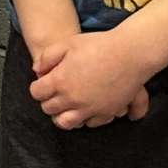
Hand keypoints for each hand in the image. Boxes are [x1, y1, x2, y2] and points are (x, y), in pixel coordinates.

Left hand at [30, 30, 151, 129]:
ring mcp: (89, 108)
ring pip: (66, 123)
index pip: (37, 93)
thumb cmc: (100, 45)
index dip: (38, 87)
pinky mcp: (106, 112)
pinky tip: (86, 108)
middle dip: (48, 101)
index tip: (43, 83)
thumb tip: (37, 70)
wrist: (131, 53)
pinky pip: (90, 123)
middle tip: (54, 94)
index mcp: (60, 81)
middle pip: (49, 109)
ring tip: (67, 106)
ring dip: (63, 115)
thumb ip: (47, 57)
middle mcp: (72, 98)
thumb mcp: (68, 43)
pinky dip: (85, 118)